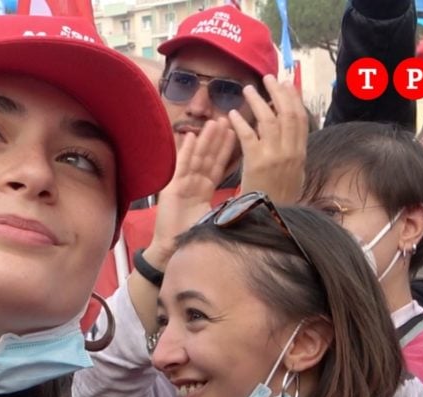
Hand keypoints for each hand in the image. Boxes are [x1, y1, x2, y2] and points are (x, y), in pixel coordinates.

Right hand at [146, 118, 235, 266]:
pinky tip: (189, 137)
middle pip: (208, 157)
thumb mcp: (214, 219)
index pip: (217, 166)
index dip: (226, 149)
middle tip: (226, 119)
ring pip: (196, 158)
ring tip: (213, 122)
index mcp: (203, 191)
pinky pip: (181, 168)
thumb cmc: (192, 239)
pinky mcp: (172, 189)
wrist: (172, 251)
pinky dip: (185, 152)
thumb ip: (226, 207)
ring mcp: (182, 185)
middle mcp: (193, 184)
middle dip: (217, 139)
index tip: (235, 132)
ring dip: (205, 140)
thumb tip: (250, 203)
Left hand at [231, 75, 307, 204]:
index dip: (294, 99)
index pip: (301, 119)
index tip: (288, 84)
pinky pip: (248, 136)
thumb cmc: (279, 201)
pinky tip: (231, 114)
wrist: (270, 221)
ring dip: (258, 101)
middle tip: (269, 78)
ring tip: (248, 89)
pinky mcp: (257, 163)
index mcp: (301, 154)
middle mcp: (291, 152)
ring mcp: (274, 156)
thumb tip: (291, 136)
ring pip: (269, 120)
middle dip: (279, 93)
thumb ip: (293, 155)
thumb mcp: (294, 176)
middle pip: (288, 114)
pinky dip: (240, 123)